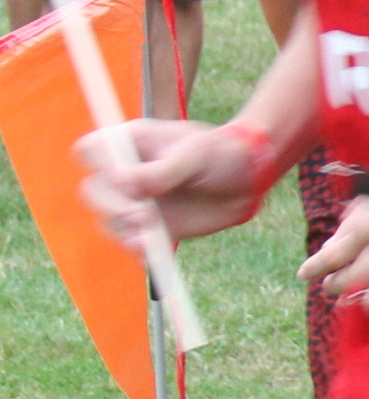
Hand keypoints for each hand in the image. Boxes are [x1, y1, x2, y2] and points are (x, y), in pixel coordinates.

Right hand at [79, 118, 269, 244]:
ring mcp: (134, 202)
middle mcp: (124, 173)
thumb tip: (123, 182)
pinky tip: (152, 254)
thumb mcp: (195, 155)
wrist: (248, 179)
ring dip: (125, 233)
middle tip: (140, 215)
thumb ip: (161, 170)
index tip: (120, 175)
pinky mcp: (148, 227)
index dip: (98, 164)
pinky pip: (132, 242)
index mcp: (130, 143)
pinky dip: (139, 250)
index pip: (91, 150)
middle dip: (112, 205)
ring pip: (110, 221)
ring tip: (151, 239)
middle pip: (94, 191)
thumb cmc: (221, 154)